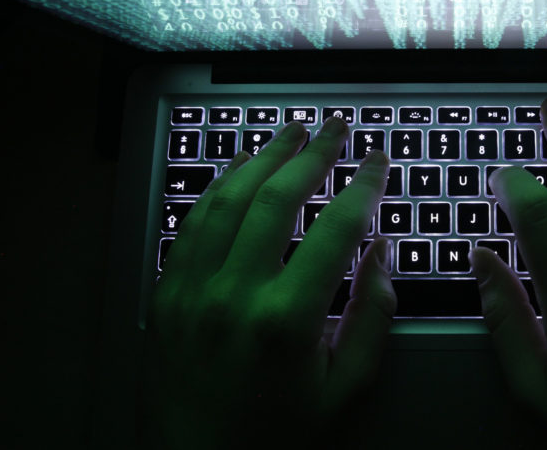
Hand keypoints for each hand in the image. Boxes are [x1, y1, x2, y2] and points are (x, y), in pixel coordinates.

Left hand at [141, 117, 394, 448]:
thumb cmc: (278, 438)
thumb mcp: (345, 391)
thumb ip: (372, 318)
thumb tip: (382, 252)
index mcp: (285, 321)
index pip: (335, 229)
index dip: (363, 186)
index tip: (378, 162)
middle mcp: (232, 296)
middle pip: (276, 199)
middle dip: (312, 154)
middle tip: (336, 128)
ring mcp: (190, 292)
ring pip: (227, 200)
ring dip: (262, 158)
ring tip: (290, 133)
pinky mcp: (164, 297)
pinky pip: (190, 225)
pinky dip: (217, 189)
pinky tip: (238, 169)